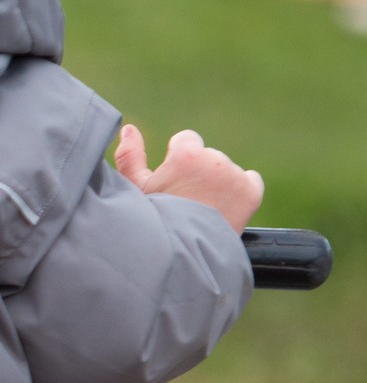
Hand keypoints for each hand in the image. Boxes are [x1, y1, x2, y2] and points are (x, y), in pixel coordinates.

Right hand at [114, 124, 263, 231]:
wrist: (181, 254)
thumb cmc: (153, 220)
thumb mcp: (134, 188)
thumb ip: (130, 155)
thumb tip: (129, 128)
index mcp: (187, 153)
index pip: (187, 139)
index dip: (177, 161)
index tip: (174, 180)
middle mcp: (215, 159)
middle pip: (207, 156)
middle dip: (198, 172)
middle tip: (186, 199)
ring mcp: (236, 176)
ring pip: (226, 170)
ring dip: (216, 182)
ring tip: (201, 208)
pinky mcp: (251, 193)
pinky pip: (250, 180)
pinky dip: (240, 190)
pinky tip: (223, 206)